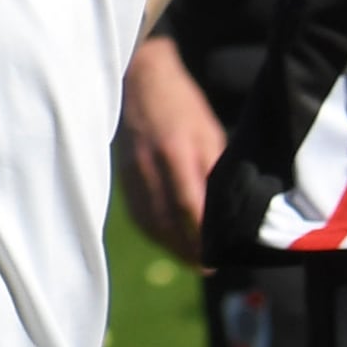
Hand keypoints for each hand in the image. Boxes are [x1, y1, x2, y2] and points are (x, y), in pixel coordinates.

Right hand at [120, 35, 224, 266]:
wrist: (139, 80)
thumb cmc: (183, 105)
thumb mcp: (210, 133)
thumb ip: (213, 169)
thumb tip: (224, 206)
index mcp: (176, 154)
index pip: (190, 207)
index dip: (202, 237)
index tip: (216, 256)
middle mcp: (150, 167)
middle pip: (165, 222)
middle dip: (185, 249)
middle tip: (205, 267)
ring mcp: (132, 171)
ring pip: (147, 221)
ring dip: (167, 245)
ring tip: (187, 259)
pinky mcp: (122, 173)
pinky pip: (135, 211)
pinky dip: (150, 230)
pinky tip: (164, 238)